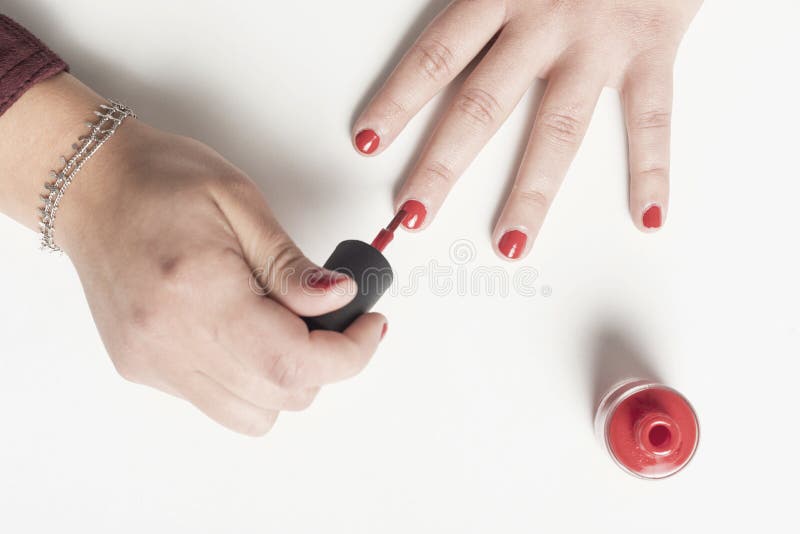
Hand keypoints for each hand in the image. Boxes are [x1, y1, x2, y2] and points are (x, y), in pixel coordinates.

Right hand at [0, 74, 385, 435]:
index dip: (350, 356)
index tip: (371, 327)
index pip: (294, 363)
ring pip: (252, 416)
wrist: (90, 189)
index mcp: (199, 292)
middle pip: (279, 397)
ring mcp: (152, 363)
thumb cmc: (161, 181)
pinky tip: (245, 331)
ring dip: (287, 380)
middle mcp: (169, 341)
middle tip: (333, 317)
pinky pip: (217, 402)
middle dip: (325, 364)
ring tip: (284, 325)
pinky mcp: (142, 369)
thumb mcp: (242, 203)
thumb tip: (342, 300)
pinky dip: (249, 378)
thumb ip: (293, 266)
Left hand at [353, 0, 701, 258]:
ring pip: (558, 129)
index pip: (437, 57)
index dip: (399, 102)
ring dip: (532, 192)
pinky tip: (645, 216)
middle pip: (482, 106)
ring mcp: (598, 41)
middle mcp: (545, 21)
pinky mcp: (652, 46)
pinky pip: (651, 118)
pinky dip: (652, 170)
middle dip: (444, 166)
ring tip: (511, 242)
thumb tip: (436, 28)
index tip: (369, 142)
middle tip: (413, 214)